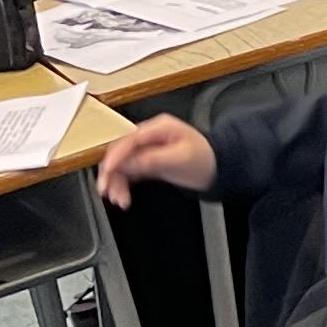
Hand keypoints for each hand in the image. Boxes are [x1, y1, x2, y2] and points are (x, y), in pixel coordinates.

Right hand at [95, 116, 217, 203]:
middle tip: (106, 190)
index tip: (108, 172)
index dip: (115, 156)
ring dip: (117, 182)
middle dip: (111, 172)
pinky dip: (123, 184)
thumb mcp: (180, 158)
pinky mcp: (148, 162)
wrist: (219, 169)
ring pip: (122, 164)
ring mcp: (147, 149)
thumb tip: (128, 163)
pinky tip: (123, 197)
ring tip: (119, 199)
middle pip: (120, 152)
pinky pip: (129, 173)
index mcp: (159, 128)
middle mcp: (150, 136)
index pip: (129, 140)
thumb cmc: (206, 159)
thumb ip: (153, 159)